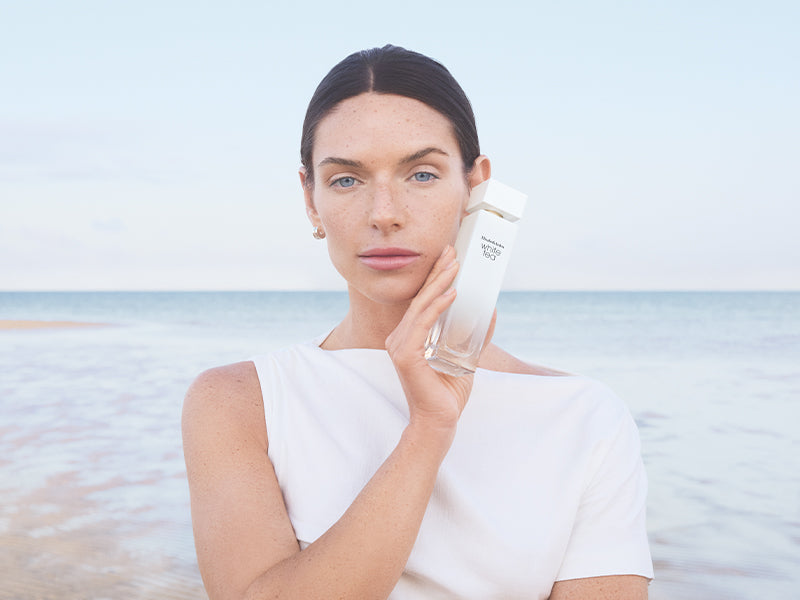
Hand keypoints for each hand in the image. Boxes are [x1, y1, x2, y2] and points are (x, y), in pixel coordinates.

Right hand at [385, 246, 473, 434]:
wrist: (440, 421)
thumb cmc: (448, 392)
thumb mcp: (465, 357)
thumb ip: (474, 336)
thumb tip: (490, 309)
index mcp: (409, 337)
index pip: (423, 301)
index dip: (435, 277)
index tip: (449, 257)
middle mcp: (399, 338)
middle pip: (420, 299)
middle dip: (438, 272)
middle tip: (453, 251)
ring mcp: (399, 346)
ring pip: (421, 307)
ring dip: (439, 283)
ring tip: (455, 265)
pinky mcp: (404, 355)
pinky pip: (422, 324)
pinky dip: (437, 307)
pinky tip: (452, 293)